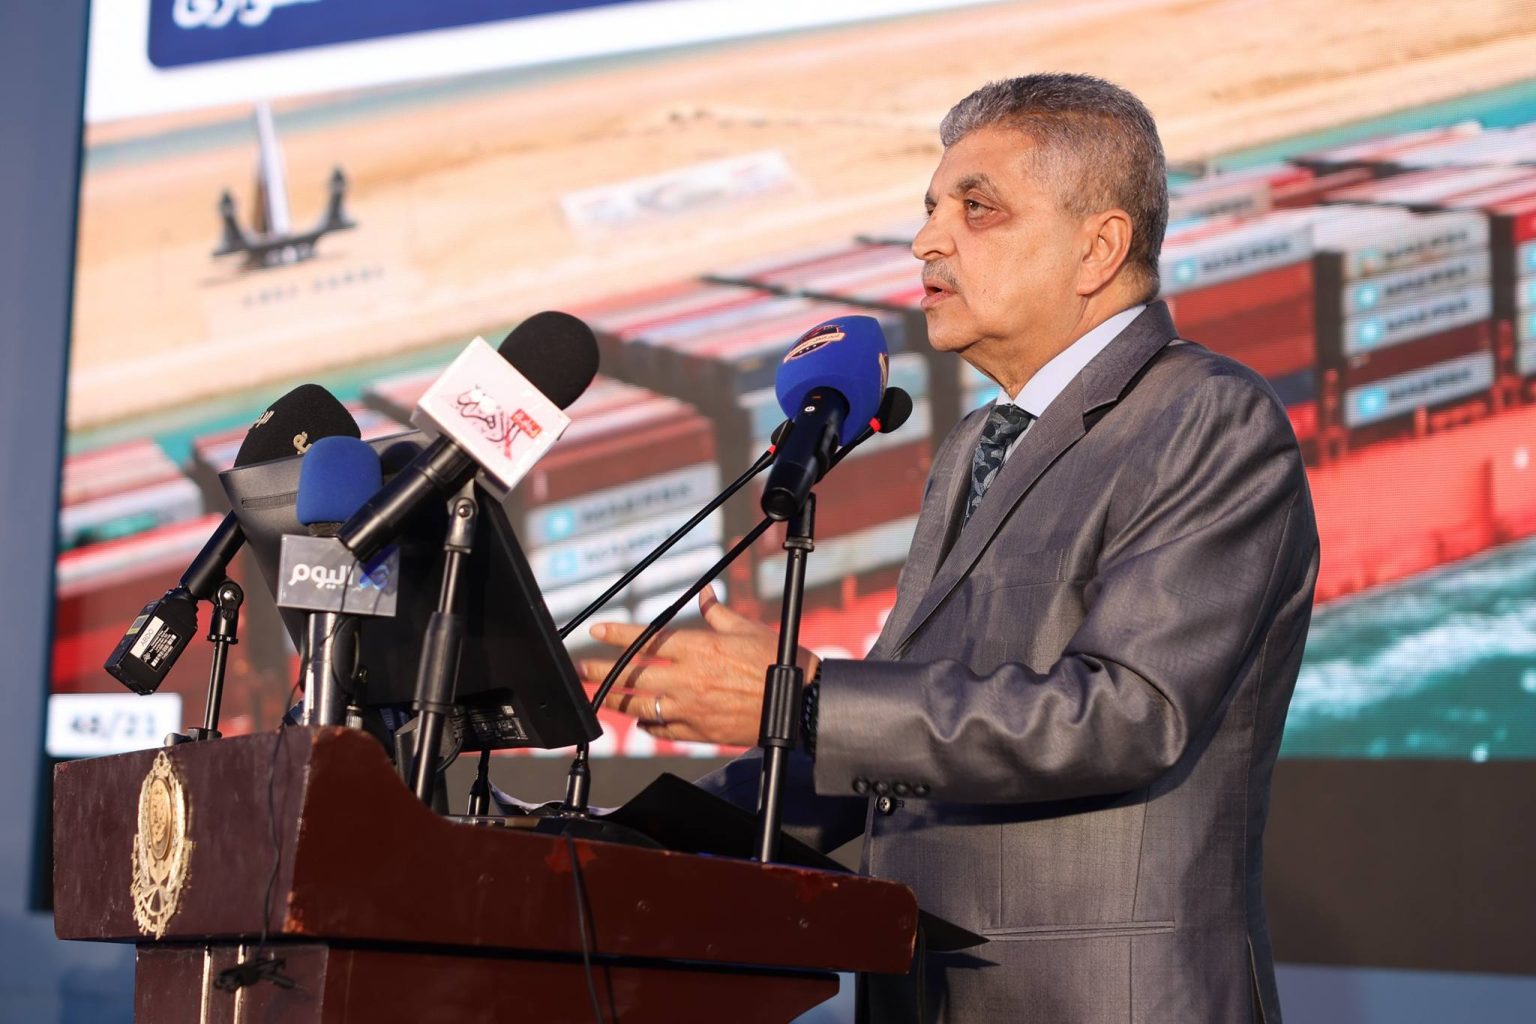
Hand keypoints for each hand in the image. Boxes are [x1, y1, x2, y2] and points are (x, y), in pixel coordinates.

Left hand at [579, 587, 819, 747]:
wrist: (798, 701)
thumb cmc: (776, 660)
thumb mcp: (746, 629)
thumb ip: (717, 613)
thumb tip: (704, 595)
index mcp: (698, 648)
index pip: (647, 639)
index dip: (617, 633)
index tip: (596, 630)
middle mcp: (688, 679)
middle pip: (633, 675)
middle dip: (601, 671)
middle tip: (582, 669)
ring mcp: (691, 708)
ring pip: (640, 707)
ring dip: (615, 701)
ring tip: (598, 697)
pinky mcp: (699, 732)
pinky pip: (663, 731)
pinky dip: (648, 726)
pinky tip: (640, 723)